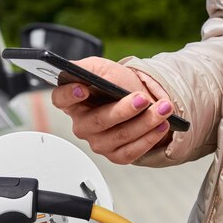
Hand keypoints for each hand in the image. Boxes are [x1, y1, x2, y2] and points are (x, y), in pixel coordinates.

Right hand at [51, 57, 173, 163]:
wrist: (140, 100)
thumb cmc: (117, 84)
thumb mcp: (102, 68)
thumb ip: (86, 68)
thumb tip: (75, 70)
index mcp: (74, 102)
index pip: (60, 100)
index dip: (68, 95)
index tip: (82, 89)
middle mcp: (83, 125)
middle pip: (98, 121)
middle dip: (123, 110)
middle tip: (142, 99)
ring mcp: (98, 142)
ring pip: (119, 136)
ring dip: (145, 122)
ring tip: (163, 109)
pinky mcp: (116, 155)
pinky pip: (131, 152)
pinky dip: (148, 138)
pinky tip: (161, 126)